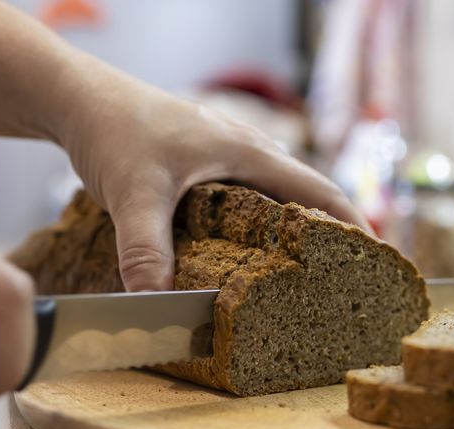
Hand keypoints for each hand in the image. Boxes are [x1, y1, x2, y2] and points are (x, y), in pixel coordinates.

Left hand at [54, 60, 370, 290]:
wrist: (78, 99)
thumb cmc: (114, 129)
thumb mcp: (133, 193)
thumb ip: (147, 249)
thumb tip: (158, 305)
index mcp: (249, 152)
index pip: (319, 191)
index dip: (351, 226)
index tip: (376, 261)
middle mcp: (247, 152)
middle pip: (307, 195)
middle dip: (332, 233)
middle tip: (347, 278)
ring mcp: (227, 156)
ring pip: (278, 196)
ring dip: (297, 229)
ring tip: (308, 273)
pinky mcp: (205, 164)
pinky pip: (250, 198)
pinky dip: (262, 225)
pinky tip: (251, 252)